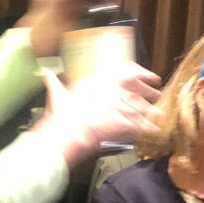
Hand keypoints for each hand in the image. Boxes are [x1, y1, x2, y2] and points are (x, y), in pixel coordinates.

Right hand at [34, 62, 159, 165]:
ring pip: (144, 107)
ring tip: (160, 113)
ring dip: (152, 110)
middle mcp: (114, 92)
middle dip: (150, 93)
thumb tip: (43, 72)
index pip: (130, 72)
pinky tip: (156, 130)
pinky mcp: (124, 124)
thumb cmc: (61, 113)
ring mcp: (120, 108)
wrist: (66, 131)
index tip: (152, 77)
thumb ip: (53, 81)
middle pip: (140, 91)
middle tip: (157, 95)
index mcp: (101, 81)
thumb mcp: (57, 93)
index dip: (144, 74)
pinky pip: (142, 126)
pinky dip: (150, 128)